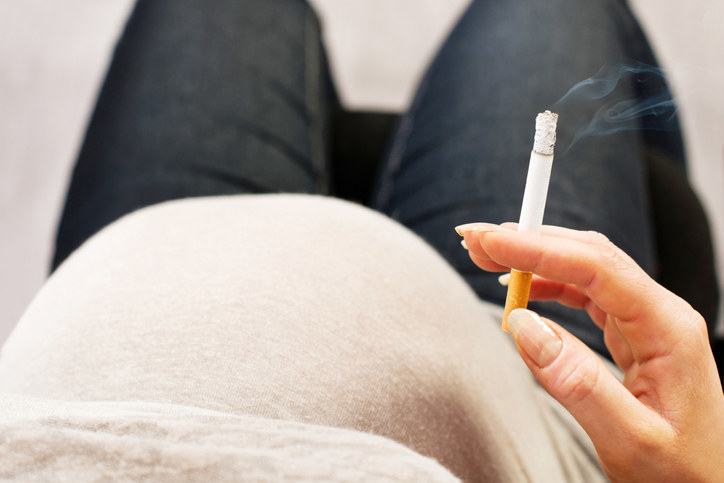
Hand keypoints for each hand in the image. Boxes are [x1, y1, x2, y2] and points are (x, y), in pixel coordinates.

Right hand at [457, 222, 723, 481]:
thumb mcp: (630, 439)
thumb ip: (577, 382)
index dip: (539, 249)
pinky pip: (585, 293)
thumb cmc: (682, 473)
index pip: (596, 267)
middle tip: (476, 240)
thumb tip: (524, 326)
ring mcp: (646, 321)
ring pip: (584, 269)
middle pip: (589, 256)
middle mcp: (659, 314)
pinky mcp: (632, 334)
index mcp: (667, 328)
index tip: (491, 242)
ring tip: (489, 258)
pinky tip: (522, 288)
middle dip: (529, 241)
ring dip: (535, 258)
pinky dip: (547, 284)